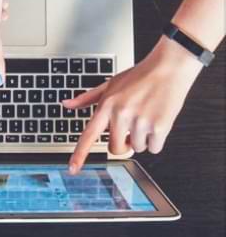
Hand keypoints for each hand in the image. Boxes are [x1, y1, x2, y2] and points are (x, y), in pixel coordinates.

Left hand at [63, 37, 203, 173]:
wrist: (168, 68)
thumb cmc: (139, 76)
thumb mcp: (110, 84)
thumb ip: (87, 98)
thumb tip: (67, 104)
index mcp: (107, 105)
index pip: (89, 134)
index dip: (79, 154)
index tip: (72, 169)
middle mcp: (121, 114)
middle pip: (115, 148)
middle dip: (123, 143)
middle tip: (130, 127)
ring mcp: (140, 121)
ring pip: (137, 148)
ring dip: (142, 138)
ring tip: (146, 116)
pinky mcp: (159, 127)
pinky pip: (154, 149)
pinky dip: (157, 140)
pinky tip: (157, 120)